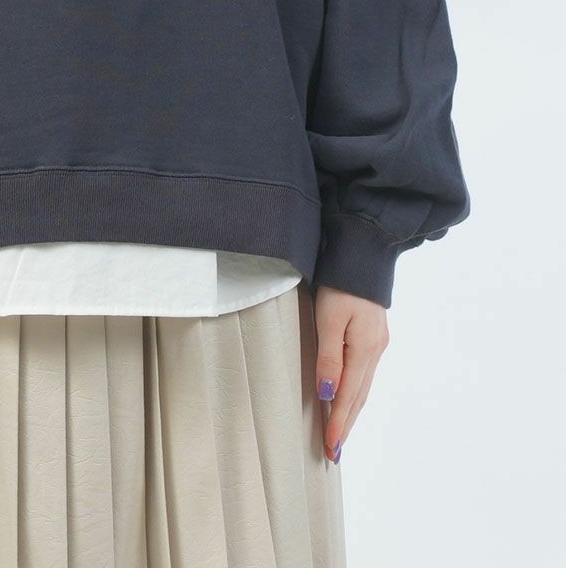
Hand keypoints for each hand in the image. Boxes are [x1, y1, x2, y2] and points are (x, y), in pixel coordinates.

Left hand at [313, 284, 388, 462]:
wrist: (363, 252)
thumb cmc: (340, 282)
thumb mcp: (329, 317)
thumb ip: (329, 356)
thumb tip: (327, 394)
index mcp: (364, 348)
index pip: (347, 396)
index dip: (338, 423)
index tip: (330, 448)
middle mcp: (375, 349)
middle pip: (359, 396)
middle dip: (346, 424)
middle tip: (334, 451)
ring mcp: (377, 342)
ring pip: (363, 386)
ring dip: (351, 411)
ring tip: (340, 432)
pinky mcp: (374, 334)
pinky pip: (364, 372)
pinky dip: (355, 391)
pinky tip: (349, 396)